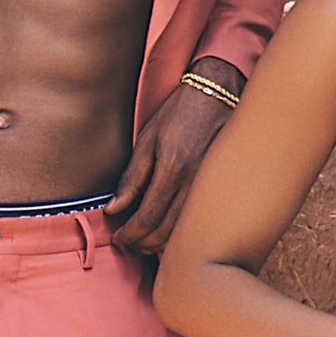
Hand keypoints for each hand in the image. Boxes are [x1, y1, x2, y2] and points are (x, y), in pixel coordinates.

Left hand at [108, 80, 235, 256]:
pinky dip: (182, 233)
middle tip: (129, 242)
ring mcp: (211, 187)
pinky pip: (199, 220)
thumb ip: (132, 177)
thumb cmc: (181, 112)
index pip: (147, 218)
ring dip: (162, 243)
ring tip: (146, 241)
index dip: (129, 234)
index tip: (118, 237)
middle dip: (143, 243)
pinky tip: (171, 232)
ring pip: (185, 231)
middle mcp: (194, 182)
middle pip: (165, 232)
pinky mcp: (221, 187)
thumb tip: (113, 208)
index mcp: (172, 169)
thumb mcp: (148, 138)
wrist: (220, 93)